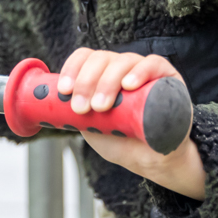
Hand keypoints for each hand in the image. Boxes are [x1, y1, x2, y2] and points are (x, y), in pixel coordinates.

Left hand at [57, 48, 205, 199]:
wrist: (152, 159)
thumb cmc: (121, 139)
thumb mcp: (91, 126)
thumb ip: (74, 114)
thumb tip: (49, 106)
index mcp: (101, 73)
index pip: (84, 58)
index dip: (72, 69)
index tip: (64, 90)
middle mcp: (121, 67)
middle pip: (101, 59)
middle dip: (86, 82)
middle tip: (81, 107)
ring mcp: (144, 70)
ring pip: (123, 61)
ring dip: (107, 82)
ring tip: (101, 106)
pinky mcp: (168, 77)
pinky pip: (154, 64)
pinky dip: (140, 71)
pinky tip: (129, 84)